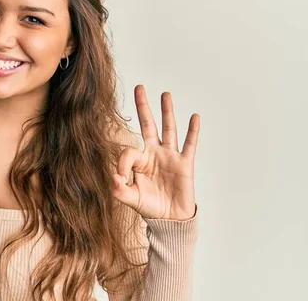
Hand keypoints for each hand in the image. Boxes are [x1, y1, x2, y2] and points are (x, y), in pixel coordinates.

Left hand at [112, 84, 198, 220]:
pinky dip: (192, 131)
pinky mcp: (184, 163)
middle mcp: (153, 154)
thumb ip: (119, 190)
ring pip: (168, 129)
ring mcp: (169, 156)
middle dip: (143, 107)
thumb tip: (114, 177)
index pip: (128, 152)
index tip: (120, 180)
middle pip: (147, 125)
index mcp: (139, 161)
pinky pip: (189, 144)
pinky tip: (194, 117)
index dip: (122, 165)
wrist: (170, 219)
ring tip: (165, 94)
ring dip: (167, 111)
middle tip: (139, 87)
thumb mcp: (130, 199)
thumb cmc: (150, 207)